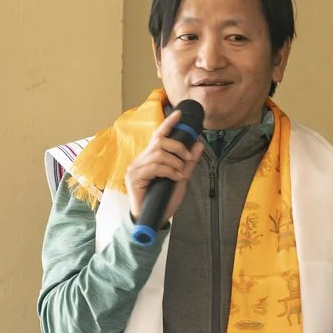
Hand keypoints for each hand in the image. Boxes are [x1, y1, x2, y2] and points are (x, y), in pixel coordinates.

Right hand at [121, 111, 203, 228]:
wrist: (153, 219)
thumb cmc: (164, 200)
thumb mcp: (180, 178)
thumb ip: (188, 162)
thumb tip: (198, 144)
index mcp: (150, 158)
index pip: (158, 135)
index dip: (168, 124)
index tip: (179, 114)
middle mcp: (140, 160)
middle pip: (159, 141)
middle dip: (177, 146)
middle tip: (187, 158)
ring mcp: (135, 168)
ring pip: (158, 153)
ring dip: (175, 162)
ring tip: (180, 173)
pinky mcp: (134, 178)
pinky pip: (155, 166)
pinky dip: (169, 170)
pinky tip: (174, 178)